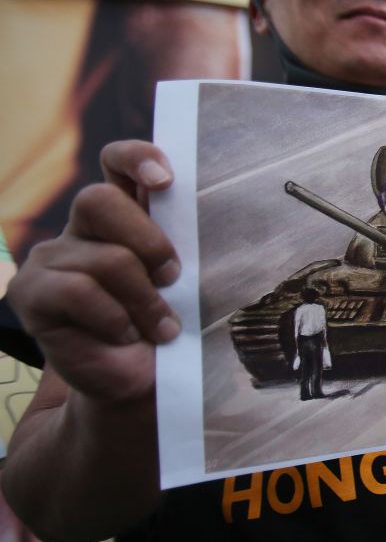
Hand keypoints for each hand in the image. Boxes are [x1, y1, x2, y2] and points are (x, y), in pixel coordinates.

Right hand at [6, 141, 180, 403]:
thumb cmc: (168, 325)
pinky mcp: (31, 292)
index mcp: (125, 216)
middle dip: (148, 241)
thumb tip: (198, 214)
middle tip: (172, 279)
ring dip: (143, 299)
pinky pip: (78, 292)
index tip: (165, 181)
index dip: (137, 158)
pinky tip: (124, 335)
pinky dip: (115, 319)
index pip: (117, 163)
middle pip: (99, 200)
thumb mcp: (184, 280)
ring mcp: (51, 257)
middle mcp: (83, 228)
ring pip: (104, 258)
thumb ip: (181, 243)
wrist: (140, 383)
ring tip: (159, 327)